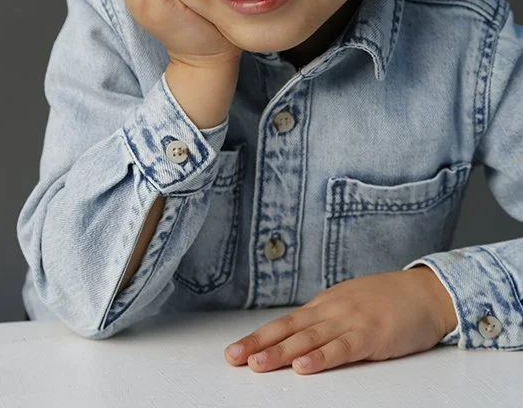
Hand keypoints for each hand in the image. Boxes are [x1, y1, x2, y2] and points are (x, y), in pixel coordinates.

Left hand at [224, 267, 456, 374]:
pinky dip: (322, 357)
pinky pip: (342, 348)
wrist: (426, 292)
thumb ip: (326, 319)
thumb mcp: (350, 304)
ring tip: (258, 365)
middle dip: (259, 344)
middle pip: (289, 329)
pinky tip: (304, 366)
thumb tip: (298, 336)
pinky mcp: (372, 335)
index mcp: (326, 304)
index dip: (258, 337)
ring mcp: (351, 321)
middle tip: (233, 358)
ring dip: (282, 353)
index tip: (234, 351)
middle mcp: (332, 310)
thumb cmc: (389, 301)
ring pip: (309, 339)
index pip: (285, 323)